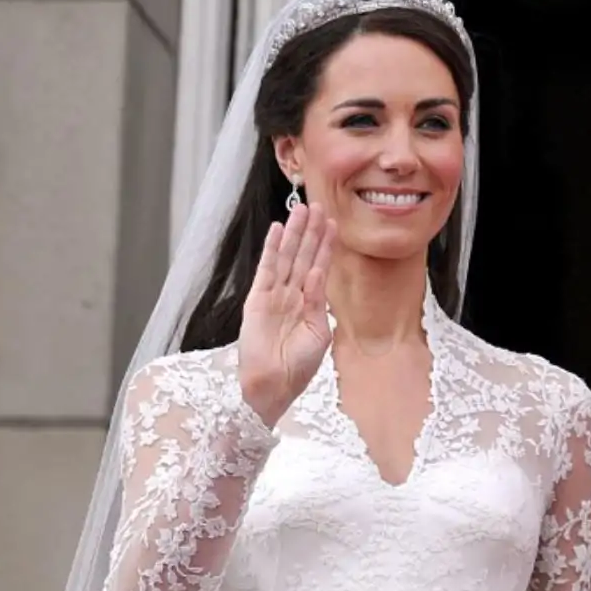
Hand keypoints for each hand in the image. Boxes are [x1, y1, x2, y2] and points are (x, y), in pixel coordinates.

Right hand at [237, 202, 335, 425]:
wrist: (273, 386)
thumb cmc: (297, 367)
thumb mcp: (319, 334)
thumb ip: (320, 304)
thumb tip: (320, 277)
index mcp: (309, 305)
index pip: (318, 267)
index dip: (326, 245)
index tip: (333, 223)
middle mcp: (291, 296)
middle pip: (303, 256)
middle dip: (311, 231)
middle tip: (320, 205)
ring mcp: (274, 295)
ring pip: (287, 257)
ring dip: (294, 233)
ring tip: (302, 209)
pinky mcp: (257, 299)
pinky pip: (267, 269)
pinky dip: (272, 249)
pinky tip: (277, 230)